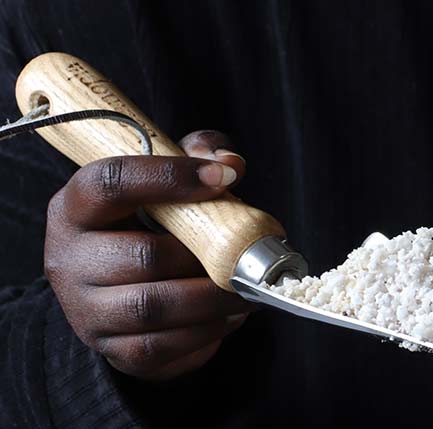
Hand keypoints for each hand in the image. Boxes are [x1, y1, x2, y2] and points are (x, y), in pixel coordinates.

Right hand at [45, 130, 252, 380]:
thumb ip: (197, 156)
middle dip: (205, 258)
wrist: (117, 287)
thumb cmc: (149, 224)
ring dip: (211, 300)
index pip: (110, 183)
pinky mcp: (109, 348)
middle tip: (244, 255)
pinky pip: (158, 347)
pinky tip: (229, 316)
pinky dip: (204, 333)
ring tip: (245, 290)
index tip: (223, 178)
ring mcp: (84, 309)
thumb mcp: (167, 180)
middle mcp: (69, 259)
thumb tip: (229, 163)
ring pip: (152, 308)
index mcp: (76, 207)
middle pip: (142, 256)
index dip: (168, 176)